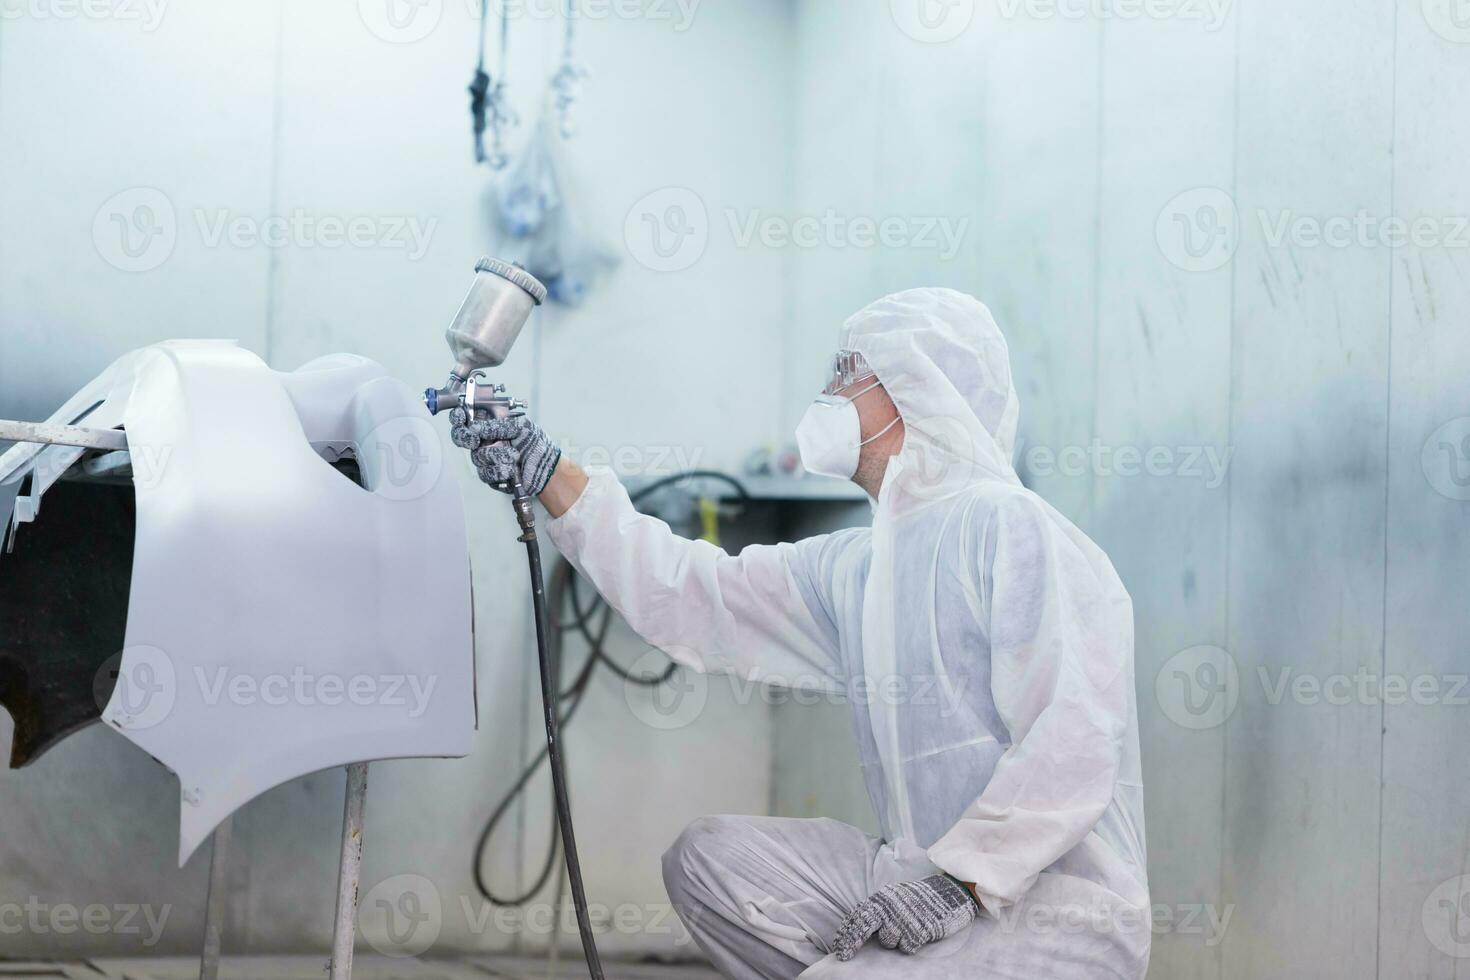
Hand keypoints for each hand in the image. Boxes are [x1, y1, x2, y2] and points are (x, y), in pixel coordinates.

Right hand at [449, 407, 561, 495]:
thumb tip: (476, 427)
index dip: (459, 418)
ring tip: (514, 456)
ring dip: (497, 457)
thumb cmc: (538, 446)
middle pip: (463, 439)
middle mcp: (487, 441)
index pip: (468, 419)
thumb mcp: (521, 427)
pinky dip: (500, 471)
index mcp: (493, 426)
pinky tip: (512, 469)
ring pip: (477, 458)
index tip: (462, 418)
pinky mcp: (491, 475)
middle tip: (476, 441)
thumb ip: (498, 426)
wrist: (547, 470)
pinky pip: (485, 474)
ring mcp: (488, 459)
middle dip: (467, 439)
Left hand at [831, 874, 977, 959]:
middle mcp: (890, 906)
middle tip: (844, 955)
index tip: (838, 947)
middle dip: (852, 943)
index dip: (845, 933)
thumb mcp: (894, 898)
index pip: (857, 916)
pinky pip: (907, 947)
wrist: (948, 894)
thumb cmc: (918, 900)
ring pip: (888, 942)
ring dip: (894, 941)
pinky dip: (911, 944)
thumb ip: (877, 910)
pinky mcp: (919, 930)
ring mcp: (904, 918)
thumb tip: (854, 927)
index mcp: (882, 898)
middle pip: (864, 928)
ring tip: (907, 929)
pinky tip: (919, 933)